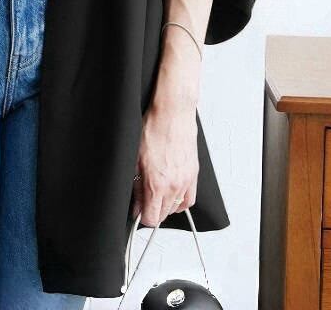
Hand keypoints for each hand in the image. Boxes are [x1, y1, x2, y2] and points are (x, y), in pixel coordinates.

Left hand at [131, 99, 198, 225]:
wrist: (173, 113)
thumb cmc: (153, 129)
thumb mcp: (136, 159)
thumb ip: (136, 186)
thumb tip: (136, 204)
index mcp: (156, 184)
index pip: (151, 217)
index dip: (142, 217)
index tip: (137, 210)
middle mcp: (173, 185)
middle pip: (164, 214)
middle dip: (153, 211)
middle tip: (144, 200)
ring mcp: (186, 180)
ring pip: (176, 207)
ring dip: (166, 206)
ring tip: (157, 195)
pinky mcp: (194, 173)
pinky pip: (189, 198)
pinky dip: (180, 200)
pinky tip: (172, 194)